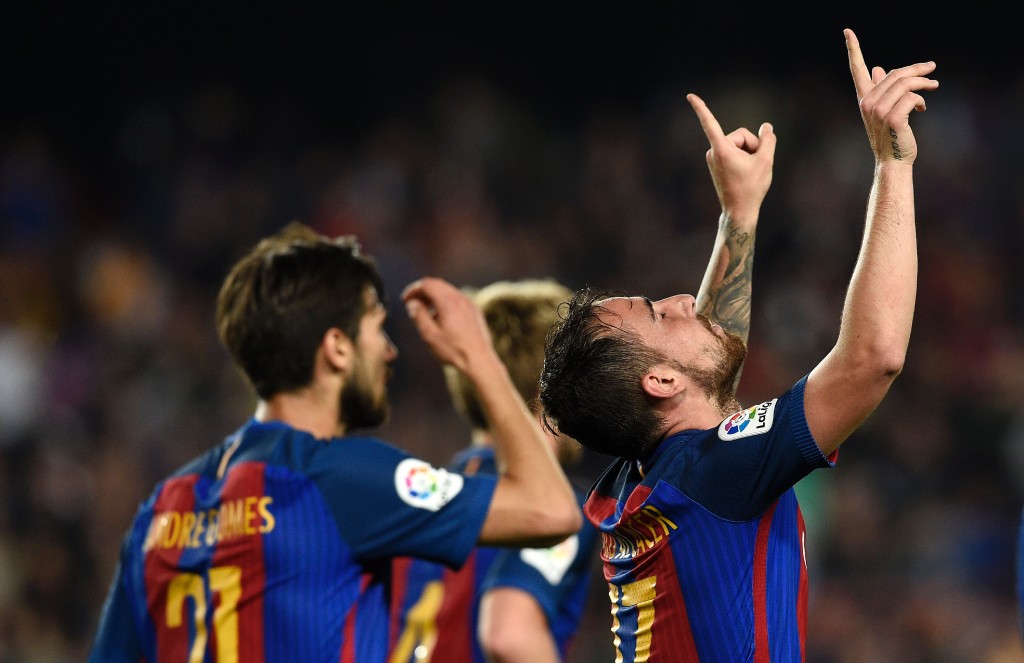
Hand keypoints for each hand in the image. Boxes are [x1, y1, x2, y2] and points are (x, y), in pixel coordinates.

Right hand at [402, 276, 494, 374]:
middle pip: (438, 284)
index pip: (427, 284)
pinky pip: (457, 300)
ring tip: (425, 313)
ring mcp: (469, 304)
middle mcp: (460, 298)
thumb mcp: (429, 335)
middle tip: (413, 304)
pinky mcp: (475, 312)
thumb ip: (419, 316)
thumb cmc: (454, 350)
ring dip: (434, 297)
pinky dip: (445, 303)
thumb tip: (412, 304)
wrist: (479, 360)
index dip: (413, 289)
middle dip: (423, 292)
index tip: (405, 300)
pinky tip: (441, 319)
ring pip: (448, 291)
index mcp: (448, 301)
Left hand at [687, 93, 775, 225]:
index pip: (709, 123)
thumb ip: (768, 139)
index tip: (689, 96)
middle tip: (757, 165)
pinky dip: (744, 158)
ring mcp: (714, 158)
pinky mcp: (717, 163)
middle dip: (753, 145)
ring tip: (751, 171)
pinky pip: (735, 152)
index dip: (700, 108)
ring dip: (750, 153)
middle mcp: (713, 152)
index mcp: (721, 149)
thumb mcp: (766, 161)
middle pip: (741, 135)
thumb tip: (767, 127)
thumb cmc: (751, 187)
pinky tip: (747, 172)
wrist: (739, 211)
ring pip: (739, 144)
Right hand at [846, 28, 937, 164]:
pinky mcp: (893, 118)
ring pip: (905, 84)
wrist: (893, 160)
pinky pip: (912, 97)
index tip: (847, 31)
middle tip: (931, 68)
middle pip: (895, 74)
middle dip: (916, 69)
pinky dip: (921, 100)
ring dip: (923, 84)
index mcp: (864, 98)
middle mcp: (867, 103)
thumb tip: (878, 68)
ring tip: (933, 87)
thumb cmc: (890, 135)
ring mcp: (879, 111)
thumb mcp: (884, 110)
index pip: (856, 69)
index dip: (853, 49)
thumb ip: (881, 88)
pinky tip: (922, 109)